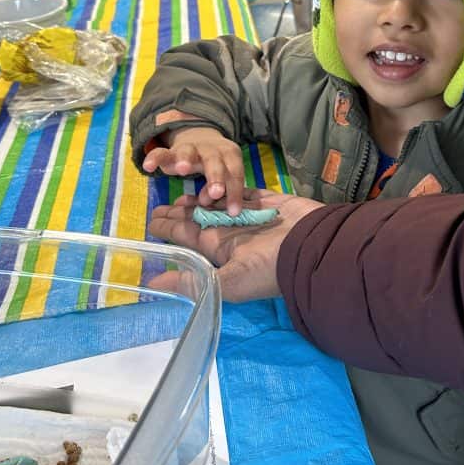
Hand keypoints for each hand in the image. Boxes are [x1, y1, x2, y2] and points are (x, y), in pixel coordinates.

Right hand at [143, 127, 244, 214]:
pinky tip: (148, 166)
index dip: (235, 192)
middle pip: (215, 162)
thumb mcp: (223, 176)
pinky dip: (154, 158)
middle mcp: (211, 150)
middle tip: (217, 192)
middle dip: (216, 177)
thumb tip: (208, 202)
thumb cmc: (217, 165)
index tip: (233, 212)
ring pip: (189, 153)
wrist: (201, 137)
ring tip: (182, 169)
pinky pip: (161, 153)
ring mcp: (190, 149)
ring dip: (186, 160)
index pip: (234, 175)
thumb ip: (219, 190)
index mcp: (229, 156)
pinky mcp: (170, 151)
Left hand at [148, 189, 323, 301]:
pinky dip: (226, 186)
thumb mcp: (229, 282)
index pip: (187, 238)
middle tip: (162, 202)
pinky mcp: (265, 200)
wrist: (312, 247)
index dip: (169, 228)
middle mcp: (231, 233)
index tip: (152, 220)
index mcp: (219, 250)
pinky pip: (240, 191)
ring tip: (183, 192)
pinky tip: (214, 181)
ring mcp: (248, 216)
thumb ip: (194, 281)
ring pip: (217, 204)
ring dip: (200, 198)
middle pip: (199, 220)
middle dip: (180, 213)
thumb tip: (154, 283)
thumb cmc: (270, 267)